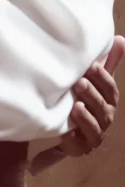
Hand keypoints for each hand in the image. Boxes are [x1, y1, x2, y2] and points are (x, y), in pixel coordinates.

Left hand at [60, 34, 124, 156]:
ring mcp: (94, 134)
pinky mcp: (79, 147)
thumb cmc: (86, 100)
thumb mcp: (96, 81)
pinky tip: (66, 128)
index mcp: (109, 100)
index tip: (90, 66)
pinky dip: (73, 135)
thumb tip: (121, 39)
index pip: (110, 88)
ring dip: (85, 115)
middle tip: (79, 83)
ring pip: (94, 125)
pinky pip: (77, 142)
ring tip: (76, 106)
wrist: (69, 130)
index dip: (102, 78)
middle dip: (92, 94)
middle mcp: (105, 117)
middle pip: (102, 106)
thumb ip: (108, 63)